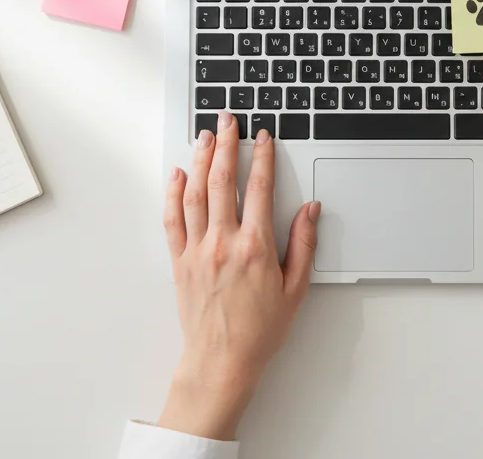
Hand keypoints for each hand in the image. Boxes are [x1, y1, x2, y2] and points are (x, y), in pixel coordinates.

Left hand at [159, 112, 319, 439]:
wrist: (222, 361)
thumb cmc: (260, 330)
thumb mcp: (295, 289)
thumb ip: (303, 244)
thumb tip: (310, 209)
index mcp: (255, 247)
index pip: (258, 188)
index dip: (262, 157)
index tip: (263, 137)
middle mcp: (223, 243)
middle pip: (222, 181)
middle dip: (226, 145)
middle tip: (228, 121)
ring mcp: (197, 250)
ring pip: (195, 193)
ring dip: (200, 160)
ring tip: (205, 136)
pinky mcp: (179, 261)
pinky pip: (172, 219)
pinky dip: (173, 193)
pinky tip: (178, 175)